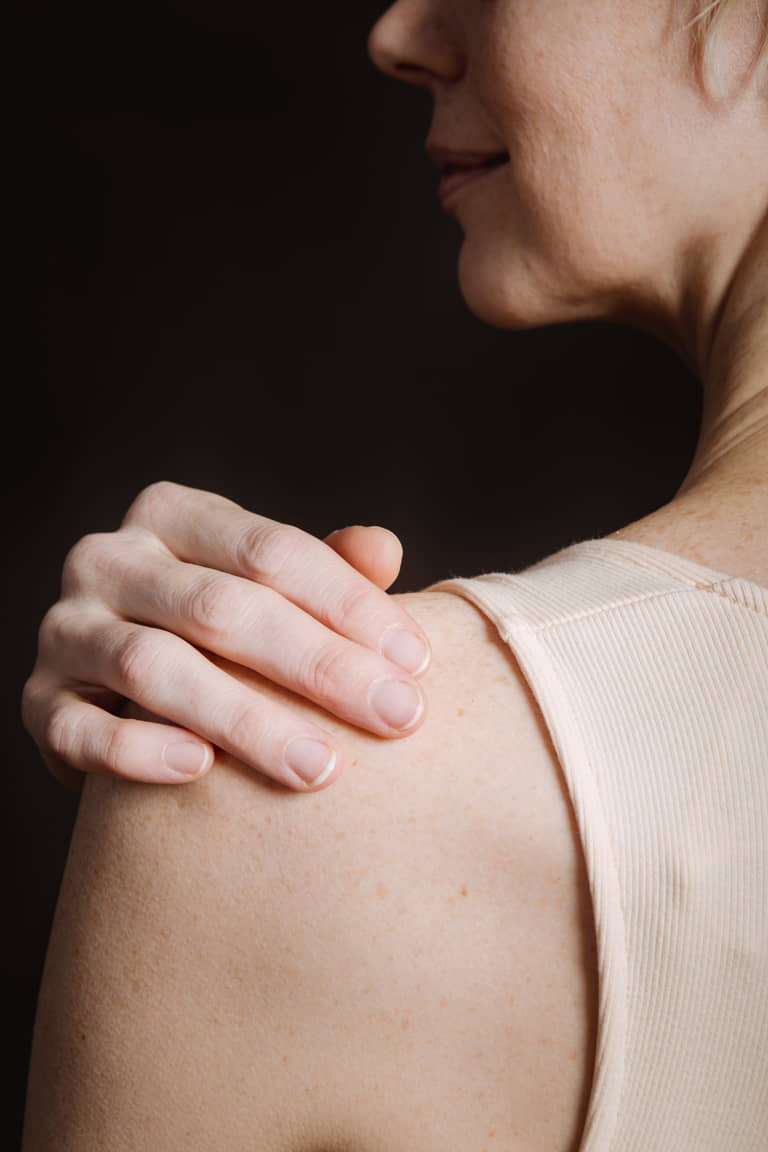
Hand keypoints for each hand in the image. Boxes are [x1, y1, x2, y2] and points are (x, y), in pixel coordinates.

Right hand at [21, 482, 430, 791]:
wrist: (125, 685)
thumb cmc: (226, 629)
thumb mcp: (274, 586)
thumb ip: (328, 569)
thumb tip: (383, 547)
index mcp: (174, 515)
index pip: (271, 550)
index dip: (350, 604)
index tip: (416, 662)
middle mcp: (109, 558)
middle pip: (220, 608)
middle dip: (317, 666)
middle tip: (394, 718)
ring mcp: (66, 629)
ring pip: (152, 668)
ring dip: (243, 720)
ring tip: (319, 766)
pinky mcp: (38, 702)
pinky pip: (80, 729)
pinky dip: (139, 751)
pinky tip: (201, 772)